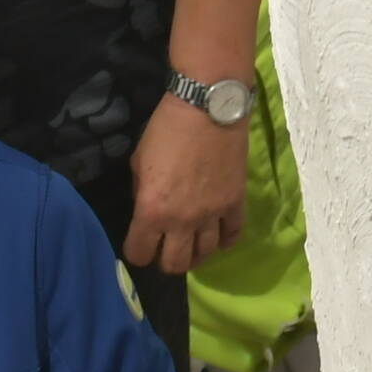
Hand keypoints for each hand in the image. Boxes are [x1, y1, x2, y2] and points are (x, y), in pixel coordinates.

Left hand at [124, 91, 248, 274]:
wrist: (208, 106)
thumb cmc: (166, 129)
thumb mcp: (138, 161)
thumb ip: (141, 192)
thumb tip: (146, 207)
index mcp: (151, 211)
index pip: (139, 254)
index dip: (136, 251)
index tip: (139, 243)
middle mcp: (181, 221)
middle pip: (175, 264)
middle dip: (166, 260)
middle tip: (166, 247)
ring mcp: (212, 214)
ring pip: (204, 255)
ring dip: (195, 254)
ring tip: (192, 245)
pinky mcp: (235, 203)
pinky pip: (232, 235)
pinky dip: (224, 240)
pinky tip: (219, 237)